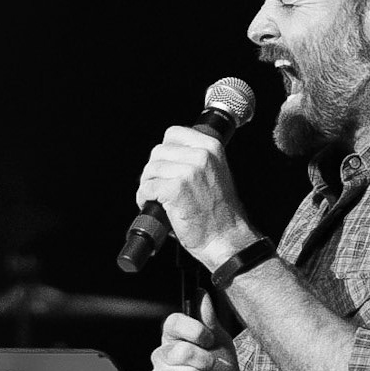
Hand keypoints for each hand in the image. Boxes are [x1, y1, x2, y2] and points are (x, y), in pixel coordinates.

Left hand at [134, 124, 254, 270]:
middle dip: (153, 170)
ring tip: (156, 198)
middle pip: (157, 151)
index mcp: (212, 146)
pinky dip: (144, 198)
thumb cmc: (219, 212)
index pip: (173, 133)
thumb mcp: (215, 172)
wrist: (225, 237)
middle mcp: (201, 155)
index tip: (165, 165)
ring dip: (147, 185)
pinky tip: (153, 206)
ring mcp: (188, 171)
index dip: (164, 151)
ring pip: (150, 170)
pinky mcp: (174, 188)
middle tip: (158, 186)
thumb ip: (196, 159)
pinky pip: (146, 187)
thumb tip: (169, 155)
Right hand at [149, 294, 239, 370]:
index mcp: (174, 337)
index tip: (208, 340)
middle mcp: (162, 355)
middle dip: (207, 361)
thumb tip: (202, 295)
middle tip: (211, 367)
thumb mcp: (221, 343)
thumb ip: (210, 321)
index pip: (173, 322)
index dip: (194, 330)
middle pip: (183, 351)